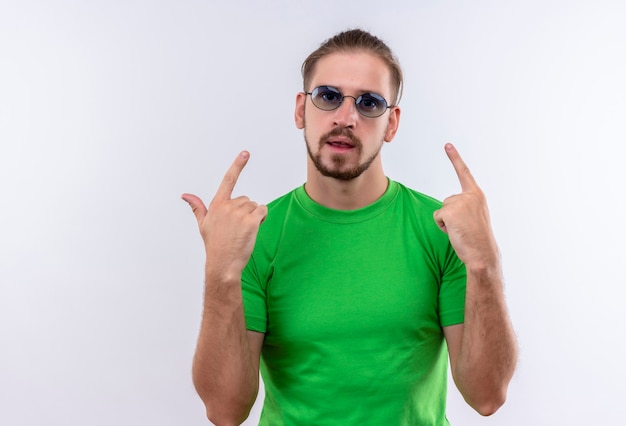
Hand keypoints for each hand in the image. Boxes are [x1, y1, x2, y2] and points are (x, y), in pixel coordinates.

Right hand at [182, 151, 267, 278]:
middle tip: (237, 229)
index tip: (245, 153)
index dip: (237, 165)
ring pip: (255, 206)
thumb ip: (197, 207)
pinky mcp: (251, 222)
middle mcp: (227, 206)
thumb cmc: (215, 245)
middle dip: (245, 212)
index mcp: (216, 205)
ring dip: (253, 217)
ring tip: (242, 232)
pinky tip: (252, 231)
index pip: (228, 180)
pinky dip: (261, 219)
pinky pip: (263, 212)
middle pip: (246, 199)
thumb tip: (185, 195)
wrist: (223, 264)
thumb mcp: (203, 224)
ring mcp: (239, 213)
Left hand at [433, 144, 498, 269]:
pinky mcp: (451, 210)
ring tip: (461, 230)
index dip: (455, 158)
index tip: (447, 145)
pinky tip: (455, 232)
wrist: (482, 253)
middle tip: (465, 228)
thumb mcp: (474, 217)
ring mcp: (460, 202)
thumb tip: (449, 210)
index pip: (464, 173)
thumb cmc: (477, 239)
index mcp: (477, 195)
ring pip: (442, 210)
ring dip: (447, 222)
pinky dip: (442, 227)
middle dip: (451, 216)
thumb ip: (465, 207)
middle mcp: (470, 195)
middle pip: (447, 202)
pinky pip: (438, 218)